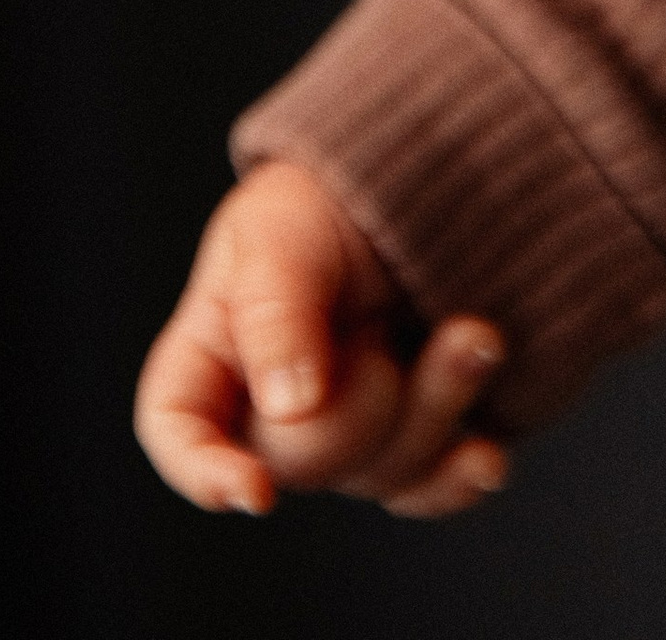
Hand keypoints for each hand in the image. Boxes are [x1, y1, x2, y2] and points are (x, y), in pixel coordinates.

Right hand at [135, 159, 507, 519]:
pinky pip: (429, 490)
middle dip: (355, 400)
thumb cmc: (326, 199)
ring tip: (472, 332)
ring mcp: (347, 432)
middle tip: (383, 327)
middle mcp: (271, 409)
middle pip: (296, 462)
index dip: (204, 472)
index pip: (180, 428)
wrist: (429, 175)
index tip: (256, 490)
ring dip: (433, 404)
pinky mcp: (413, 439)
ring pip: (376, 473)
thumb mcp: (281, 230)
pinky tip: (485, 452)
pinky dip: (459, 475)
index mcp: (215, 351)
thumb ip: (275, 308)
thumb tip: (292, 405)